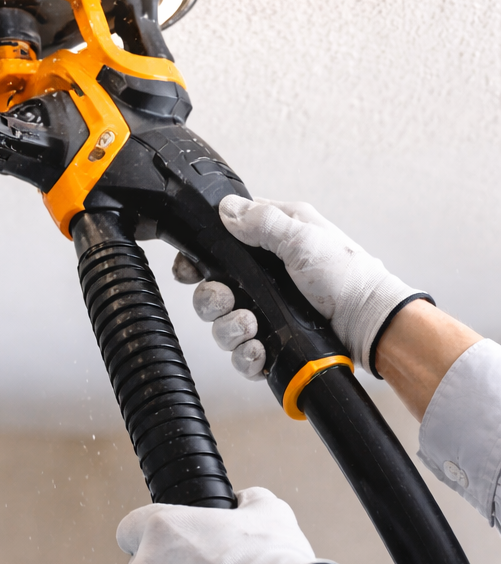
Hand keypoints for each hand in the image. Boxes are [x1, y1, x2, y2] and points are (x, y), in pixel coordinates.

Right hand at [172, 196, 430, 373]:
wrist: (372, 325)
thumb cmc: (348, 276)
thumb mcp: (305, 238)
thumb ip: (262, 222)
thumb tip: (226, 208)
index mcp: (268, 244)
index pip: (217, 246)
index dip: (198, 259)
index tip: (191, 270)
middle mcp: (262, 278)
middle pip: (210, 289)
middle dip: (212, 299)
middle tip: (228, 300)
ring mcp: (266, 312)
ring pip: (221, 324)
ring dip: (229, 328)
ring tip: (251, 326)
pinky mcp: (273, 343)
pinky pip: (241, 354)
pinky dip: (245, 355)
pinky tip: (259, 349)